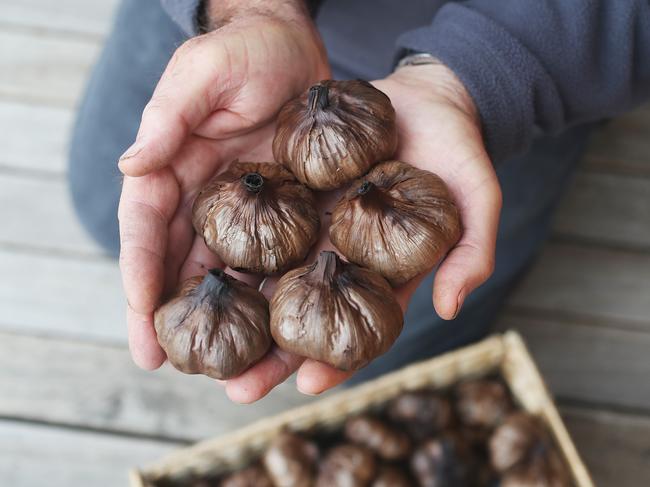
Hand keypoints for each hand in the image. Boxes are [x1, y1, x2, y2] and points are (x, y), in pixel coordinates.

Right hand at [117, 1, 329, 369]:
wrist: (295, 40)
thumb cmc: (246, 49)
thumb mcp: (203, 75)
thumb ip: (169, 118)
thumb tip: (131, 167)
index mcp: (171, 168)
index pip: (146, 232)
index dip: (139, 279)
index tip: (140, 329)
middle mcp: (202, 196)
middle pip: (177, 263)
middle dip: (169, 314)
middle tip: (165, 364)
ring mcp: (243, 206)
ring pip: (224, 269)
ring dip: (219, 316)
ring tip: (220, 360)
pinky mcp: (282, 206)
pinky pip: (272, 253)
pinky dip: (267, 288)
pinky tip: (271, 323)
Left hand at [224, 63, 501, 401]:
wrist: (426, 98)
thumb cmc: (459, 150)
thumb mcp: (479, 198)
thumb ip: (471, 251)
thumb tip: (452, 308)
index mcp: (385, 270)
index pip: (361, 327)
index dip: (339, 359)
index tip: (309, 386)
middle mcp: (345, 255)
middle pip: (308, 315)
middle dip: (274, 355)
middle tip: (237, 390)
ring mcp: (316, 226)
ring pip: (275, 277)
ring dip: (241, 313)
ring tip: (202, 348)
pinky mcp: (295, 192)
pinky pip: (261, 222)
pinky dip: (234, 248)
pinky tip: (203, 271)